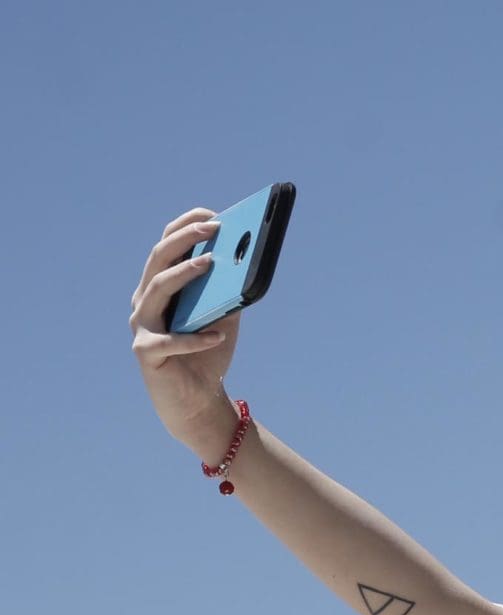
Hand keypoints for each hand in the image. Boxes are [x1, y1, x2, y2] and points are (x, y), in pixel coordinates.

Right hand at [129, 209, 243, 454]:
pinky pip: (170, 341)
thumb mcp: (225, 317)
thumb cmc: (210, 354)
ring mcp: (142, 327)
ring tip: (211, 263)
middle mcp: (144, 302)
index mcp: (160, 288)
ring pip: (156, 290)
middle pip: (157, 261)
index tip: (212, 213)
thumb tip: (248, 262)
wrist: (198, 402)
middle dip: (185, 239)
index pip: (165, 248)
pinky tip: (219, 334)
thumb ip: (229, 292)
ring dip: (184, 273)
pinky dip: (196, 337)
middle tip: (214, 227)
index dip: (184, 226)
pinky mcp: (147, 353)